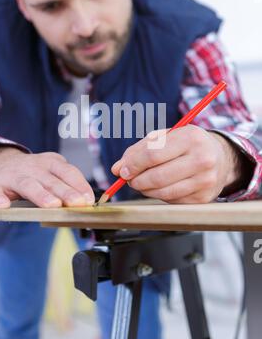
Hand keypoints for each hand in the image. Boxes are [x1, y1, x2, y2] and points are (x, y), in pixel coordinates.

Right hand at [0, 146, 94, 207]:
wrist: (0, 162)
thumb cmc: (33, 173)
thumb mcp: (51, 172)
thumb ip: (66, 185)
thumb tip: (86, 203)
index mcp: (50, 163)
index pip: (68, 172)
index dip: (79, 185)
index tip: (89, 199)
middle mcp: (33, 167)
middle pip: (51, 180)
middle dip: (65, 192)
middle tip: (76, 203)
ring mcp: (12, 175)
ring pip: (28, 185)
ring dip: (40, 195)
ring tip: (52, 205)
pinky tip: (3, 205)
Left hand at [111, 125, 242, 203]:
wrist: (220, 157)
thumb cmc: (187, 145)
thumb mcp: (165, 137)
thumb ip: (139, 150)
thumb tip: (118, 169)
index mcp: (190, 138)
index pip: (153, 155)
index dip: (133, 165)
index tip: (122, 170)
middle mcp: (202, 159)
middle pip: (157, 177)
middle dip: (136, 180)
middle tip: (129, 179)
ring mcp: (205, 181)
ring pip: (163, 192)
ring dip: (145, 190)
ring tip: (142, 182)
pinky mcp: (203, 198)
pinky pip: (172, 201)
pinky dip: (160, 195)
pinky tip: (161, 186)